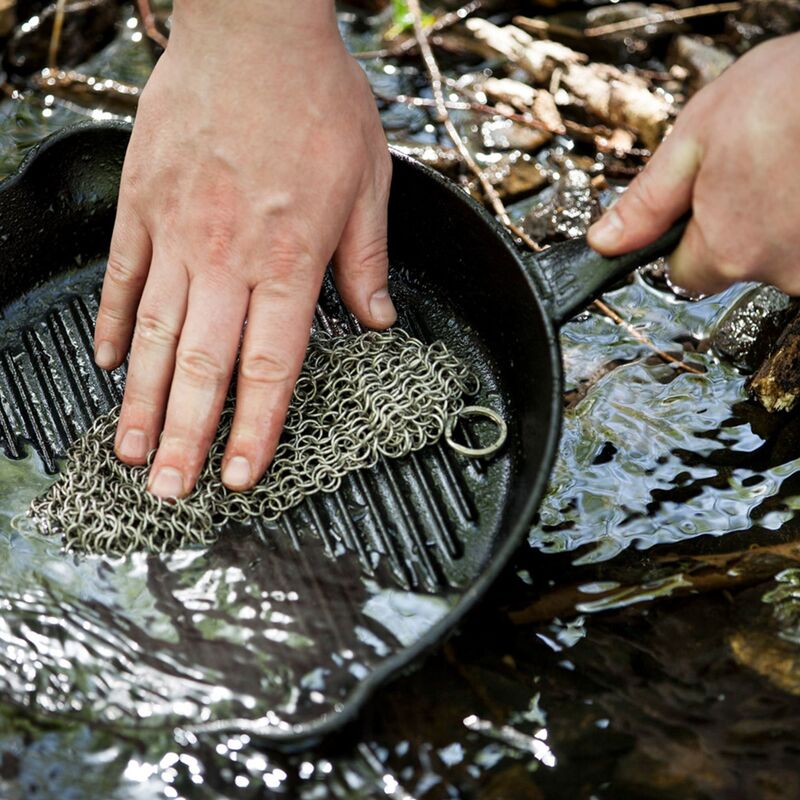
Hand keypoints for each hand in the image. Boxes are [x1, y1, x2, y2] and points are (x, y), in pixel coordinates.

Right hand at [93, 0, 395, 498]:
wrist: (255, 25)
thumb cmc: (317, 100)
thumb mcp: (370, 182)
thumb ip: (367, 261)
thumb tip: (378, 319)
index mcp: (292, 260)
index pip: (273, 368)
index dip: (256, 430)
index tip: (242, 476)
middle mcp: (229, 259)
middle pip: (204, 368)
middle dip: (184, 438)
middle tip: (168, 492)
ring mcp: (178, 233)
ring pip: (154, 335)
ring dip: (140, 400)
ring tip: (128, 451)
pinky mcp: (143, 204)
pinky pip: (123, 277)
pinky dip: (114, 325)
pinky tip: (106, 364)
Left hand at [588, 32, 799, 294]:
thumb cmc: (791, 93)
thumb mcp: (696, 137)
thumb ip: (647, 201)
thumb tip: (604, 243)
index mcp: (727, 250)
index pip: (684, 275)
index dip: (687, 237)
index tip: (702, 203)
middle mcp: (780, 271)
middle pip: (735, 263)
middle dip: (739, 222)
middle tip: (757, 168)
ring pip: (780, 253)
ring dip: (780, 216)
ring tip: (791, 164)